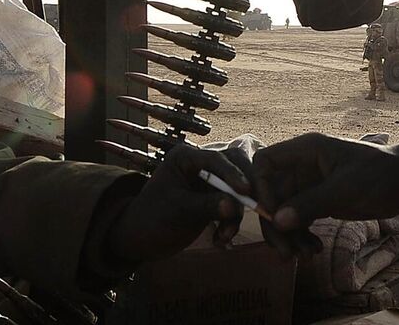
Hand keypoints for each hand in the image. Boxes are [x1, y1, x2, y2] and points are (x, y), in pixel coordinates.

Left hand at [104, 145, 248, 263]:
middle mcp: (200, 166)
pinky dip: (230, 223)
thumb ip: (206, 206)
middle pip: (234, 169)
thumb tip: (234, 206)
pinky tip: (220, 240)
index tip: (245, 191)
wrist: (142, 239)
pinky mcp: (215, 200)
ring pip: (236, 192)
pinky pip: (232, 207)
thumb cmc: (151, 219)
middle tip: (256, 209)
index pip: (215, 159)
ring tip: (224, 237)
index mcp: (185, 157)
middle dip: (242, 193)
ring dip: (235, 215)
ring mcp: (209, 183)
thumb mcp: (178, 211)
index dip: (233, 174)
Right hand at [251, 133, 398, 256]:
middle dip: (275, 224)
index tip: (273, 216)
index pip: (265, 163)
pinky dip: (302, 237)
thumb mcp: (346, 188)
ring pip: (284, 211)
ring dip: (289, 235)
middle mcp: (303, 166)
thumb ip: (311, 203)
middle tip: (285, 252)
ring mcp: (310, 185)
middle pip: (272, 194)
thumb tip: (278, 221)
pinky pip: (299, 220)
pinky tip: (313, 250)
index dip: (261, 188)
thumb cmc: (381, 174)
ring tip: (303, 256)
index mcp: (306, 150)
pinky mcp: (319, 201)